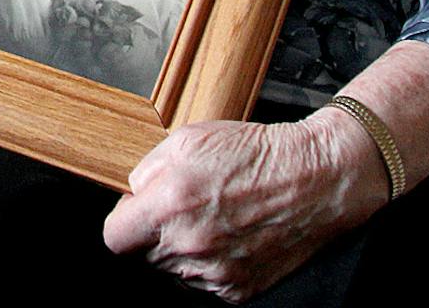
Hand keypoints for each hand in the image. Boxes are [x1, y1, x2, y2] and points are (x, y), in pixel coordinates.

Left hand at [101, 113, 384, 301]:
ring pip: (172, 271)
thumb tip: (133, 195)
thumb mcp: (187, 140)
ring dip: (180, 249)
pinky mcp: (238, 289)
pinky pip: (204, 282)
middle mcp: (190, 245)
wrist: (315, 179)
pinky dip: (208, 263)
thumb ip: (147, 171)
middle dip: (153, 233)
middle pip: (143, 256)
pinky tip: (227, 235)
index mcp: (170, 205)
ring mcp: (215, 272)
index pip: (114, 238)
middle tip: (180, 208)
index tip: (135, 212)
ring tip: (209, 218)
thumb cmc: (255, 155)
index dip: (122, 222)